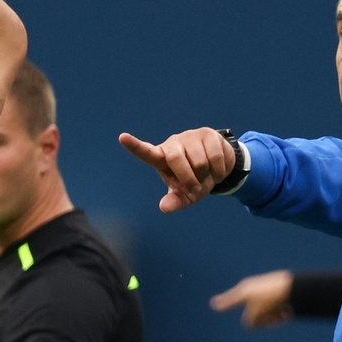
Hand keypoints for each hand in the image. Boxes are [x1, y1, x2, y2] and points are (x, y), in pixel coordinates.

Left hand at [120, 129, 240, 211]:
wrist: (219, 167)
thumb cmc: (196, 181)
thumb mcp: (186, 196)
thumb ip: (175, 202)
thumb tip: (164, 207)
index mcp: (162, 158)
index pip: (146, 152)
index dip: (135, 146)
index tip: (122, 138)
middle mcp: (173, 144)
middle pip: (175, 159)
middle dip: (189, 178)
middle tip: (196, 188)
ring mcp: (190, 137)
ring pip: (199, 160)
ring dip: (206, 176)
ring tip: (207, 177)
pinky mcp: (208, 134)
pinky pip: (215, 156)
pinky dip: (219, 171)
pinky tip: (217, 171)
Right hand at [210, 270, 295, 328]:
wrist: (294, 288)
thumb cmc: (270, 297)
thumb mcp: (255, 312)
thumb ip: (249, 321)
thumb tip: (254, 323)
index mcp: (245, 290)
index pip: (230, 299)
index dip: (223, 303)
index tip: (214, 304)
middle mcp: (254, 291)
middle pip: (252, 314)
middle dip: (260, 319)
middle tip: (270, 318)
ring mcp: (266, 294)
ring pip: (265, 315)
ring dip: (272, 318)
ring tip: (280, 315)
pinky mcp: (279, 297)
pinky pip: (275, 312)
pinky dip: (280, 314)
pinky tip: (287, 313)